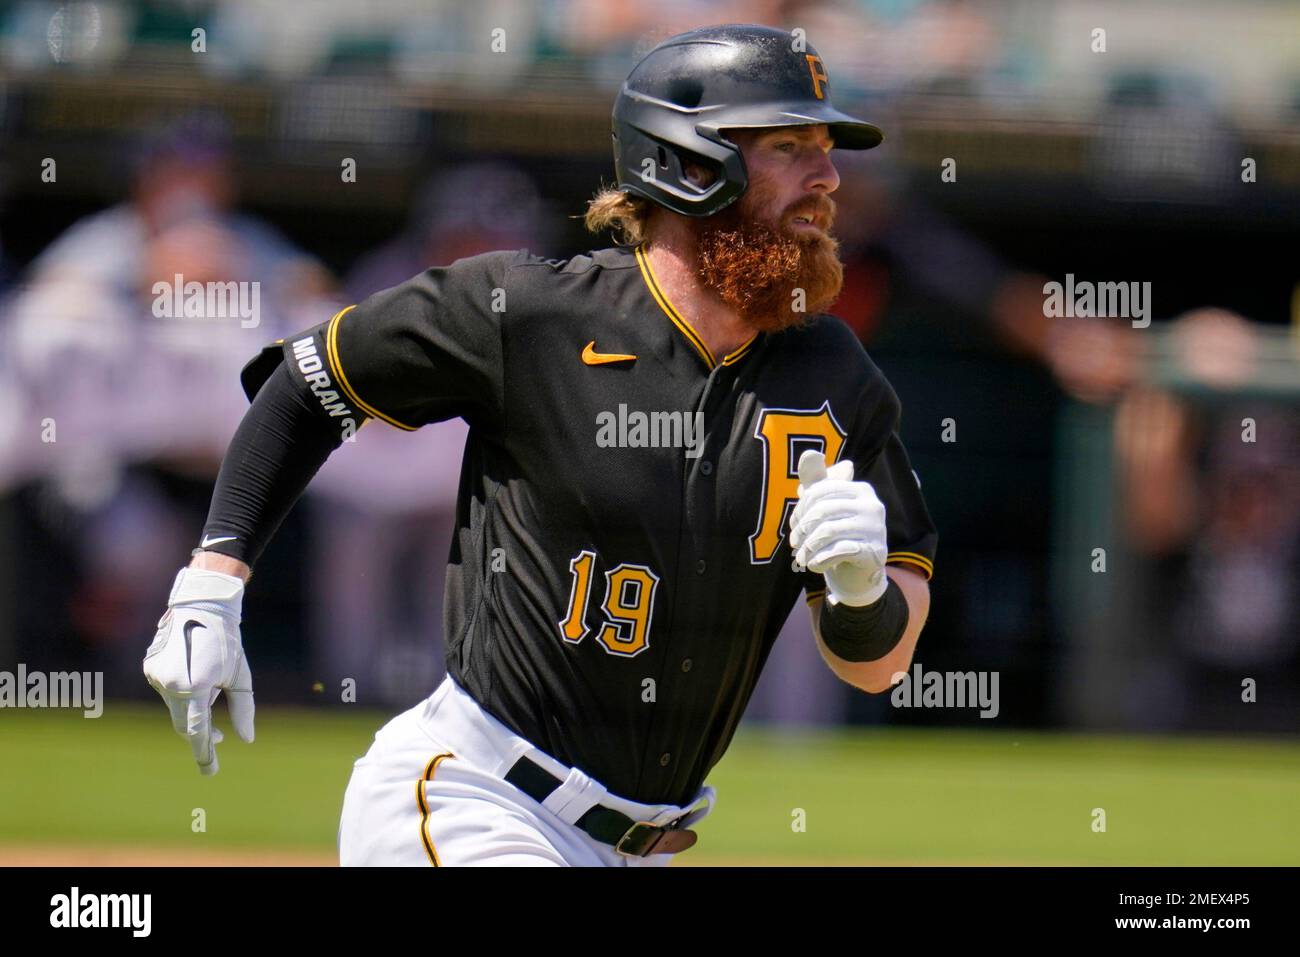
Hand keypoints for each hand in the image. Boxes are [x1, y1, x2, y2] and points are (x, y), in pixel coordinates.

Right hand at [143, 566, 254, 774]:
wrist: (202, 607)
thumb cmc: (228, 642)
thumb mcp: (240, 677)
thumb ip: (243, 709)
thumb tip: (245, 740)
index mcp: (197, 685)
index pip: (198, 730)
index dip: (205, 752)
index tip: (211, 771)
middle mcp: (172, 683)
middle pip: (184, 723)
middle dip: (201, 734)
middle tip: (220, 741)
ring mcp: (157, 676)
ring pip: (176, 707)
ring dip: (193, 710)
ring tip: (212, 696)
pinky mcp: (151, 669)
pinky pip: (168, 692)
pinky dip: (183, 695)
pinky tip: (197, 681)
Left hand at [790, 450, 888, 606]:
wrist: (859, 575)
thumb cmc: (840, 537)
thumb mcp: (826, 508)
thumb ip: (816, 482)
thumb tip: (810, 454)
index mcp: (861, 490)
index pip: (820, 491)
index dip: (800, 509)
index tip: (795, 526)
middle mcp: (873, 505)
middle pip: (822, 511)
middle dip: (802, 530)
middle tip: (795, 544)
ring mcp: (877, 529)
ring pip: (828, 532)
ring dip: (808, 548)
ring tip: (802, 557)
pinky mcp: (875, 552)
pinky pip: (838, 551)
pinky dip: (819, 559)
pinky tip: (815, 565)